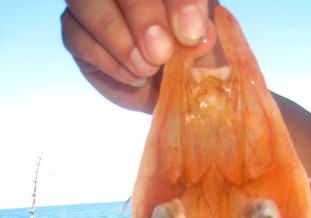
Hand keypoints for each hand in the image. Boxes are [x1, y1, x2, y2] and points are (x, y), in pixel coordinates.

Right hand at [61, 0, 217, 113]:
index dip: (177, 1)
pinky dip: (106, 60)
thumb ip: (205, 37)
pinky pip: (76, 36)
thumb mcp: (208, 51)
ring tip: (146, 68)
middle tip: (161, 54)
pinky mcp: (77, 31)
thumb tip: (196, 33)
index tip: (191, 34)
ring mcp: (96, 3)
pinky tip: (134, 77)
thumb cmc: (196, 62)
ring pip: (86, 2)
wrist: (178, 90)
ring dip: (117, 38)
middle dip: (142, 16)